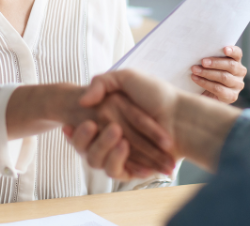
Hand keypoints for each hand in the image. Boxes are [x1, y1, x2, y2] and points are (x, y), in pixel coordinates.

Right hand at [64, 70, 181, 179]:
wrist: (180, 114)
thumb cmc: (156, 94)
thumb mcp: (126, 77)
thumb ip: (101, 82)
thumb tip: (82, 101)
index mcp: (109, 118)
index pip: (85, 130)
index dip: (76, 131)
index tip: (69, 125)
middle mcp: (113, 137)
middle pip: (87, 146)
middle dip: (84, 139)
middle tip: (91, 125)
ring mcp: (123, 153)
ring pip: (97, 160)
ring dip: (102, 148)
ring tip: (116, 136)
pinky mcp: (134, 167)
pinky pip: (117, 171)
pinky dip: (118, 160)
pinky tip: (123, 147)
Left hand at [191, 46, 245, 102]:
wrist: (207, 95)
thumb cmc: (207, 75)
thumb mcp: (210, 65)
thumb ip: (210, 59)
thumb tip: (198, 51)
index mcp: (236, 61)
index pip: (237, 54)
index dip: (232, 51)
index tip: (224, 49)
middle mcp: (240, 72)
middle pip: (231, 65)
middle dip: (215, 63)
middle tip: (202, 62)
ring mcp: (238, 85)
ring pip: (224, 77)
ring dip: (207, 73)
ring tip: (195, 70)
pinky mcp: (232, 96)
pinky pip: (218, 89)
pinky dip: (205, 83)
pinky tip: (196, 79)